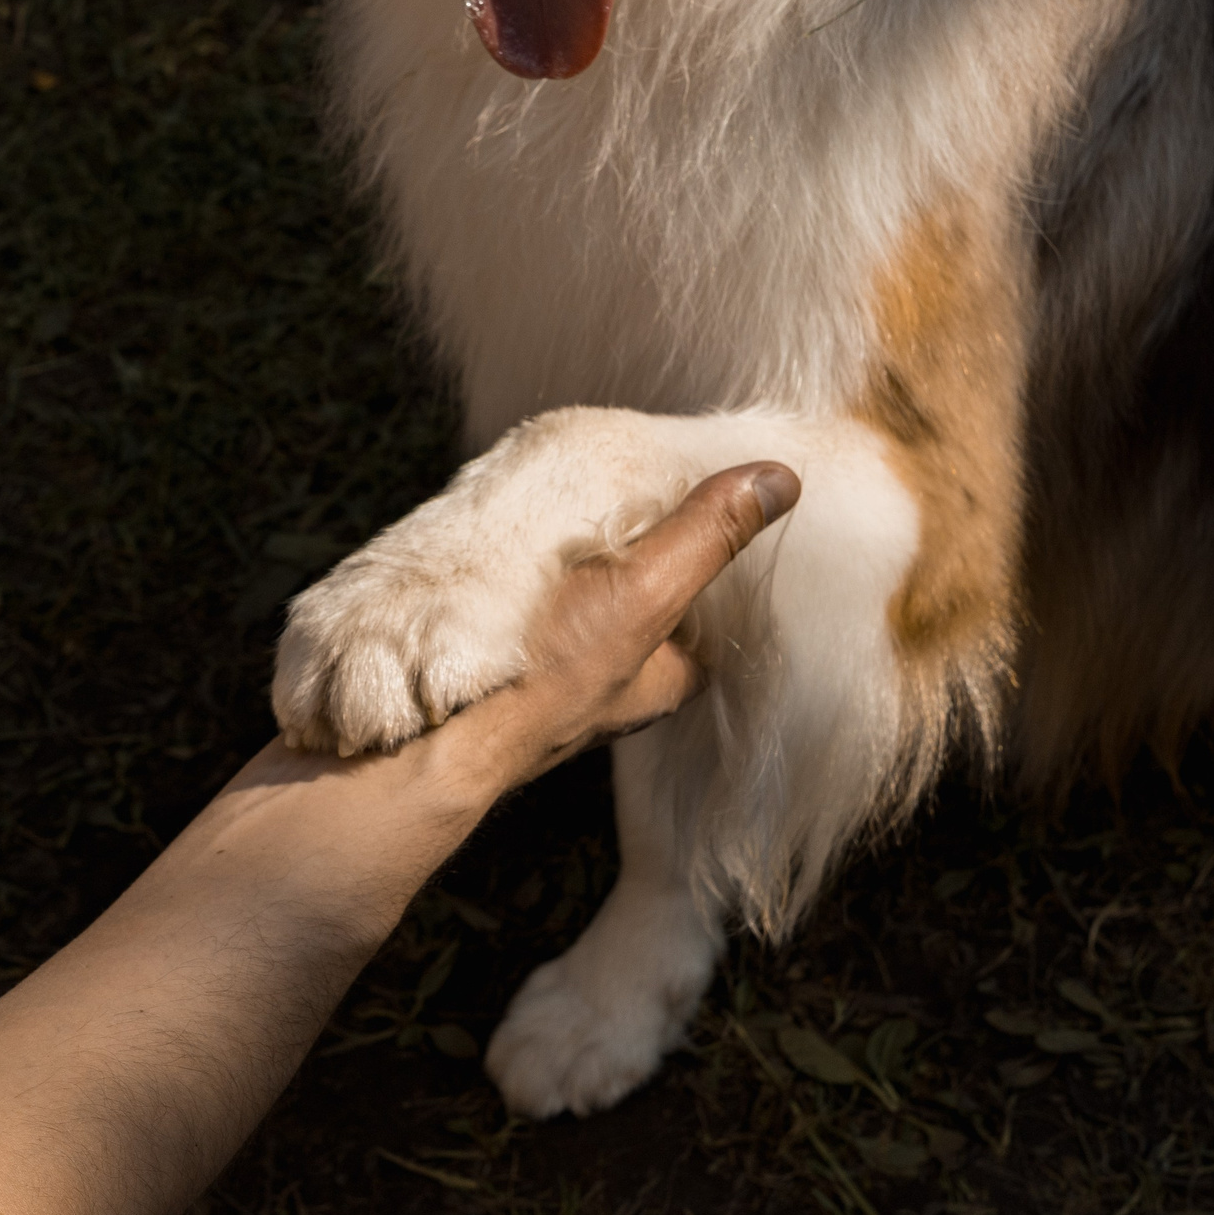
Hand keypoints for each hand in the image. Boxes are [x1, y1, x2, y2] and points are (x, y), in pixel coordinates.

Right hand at [437, 461, 798, 794]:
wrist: (433, 732)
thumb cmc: (547, 679)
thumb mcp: (645, 592)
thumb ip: (705, 536)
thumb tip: (780, 482)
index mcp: (666, 680)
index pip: (712, 617)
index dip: (713, 562)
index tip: (706, 508)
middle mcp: (618, 686)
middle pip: (646, 604)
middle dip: (636, 554)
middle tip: (625, 497)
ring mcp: (555, 678)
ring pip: (584, 602)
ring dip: (575, 559)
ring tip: (567, 507)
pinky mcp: (499, 664)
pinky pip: (528, 607)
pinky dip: (527, 573)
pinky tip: (515, 543)